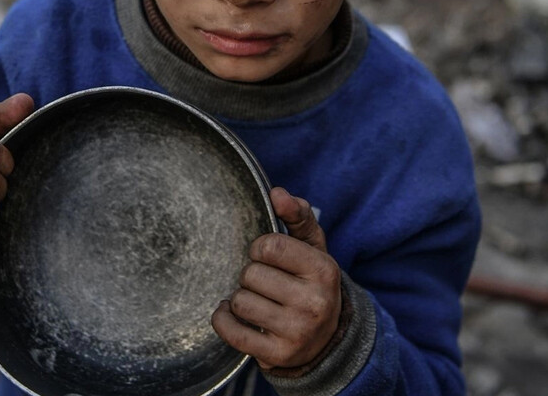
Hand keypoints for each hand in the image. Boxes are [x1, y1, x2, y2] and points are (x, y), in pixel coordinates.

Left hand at [211, 187, 341, 373]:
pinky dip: (223, 319)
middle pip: (251, 274)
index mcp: (324, 271)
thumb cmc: (310, 283)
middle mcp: (315, 303)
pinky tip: (233, 315)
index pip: (270, 246)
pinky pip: (230, 330)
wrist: (325, 341)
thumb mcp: (312, 248)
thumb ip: (297, 215)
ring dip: (241, 299)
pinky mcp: (277, 355)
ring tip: (258, 302)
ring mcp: (297, 332)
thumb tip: (277, 193)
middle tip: (266, 285)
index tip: (268, 257)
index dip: (260, 248)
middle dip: (251, 275)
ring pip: (239, 301)